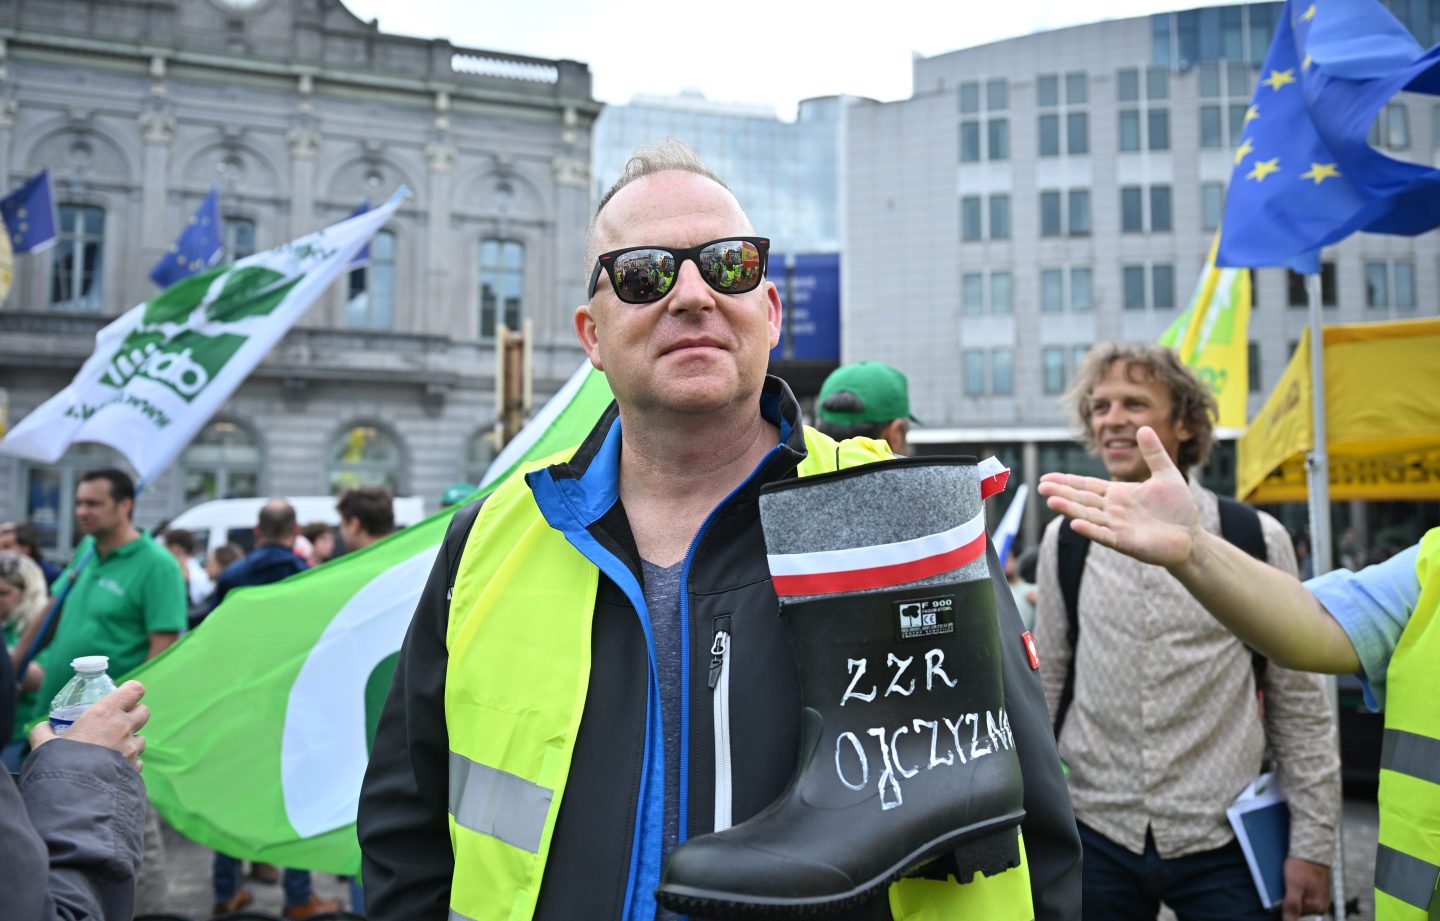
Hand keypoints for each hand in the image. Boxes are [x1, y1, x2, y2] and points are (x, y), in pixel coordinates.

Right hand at [29, 680, 149, 771]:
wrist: (74, 794)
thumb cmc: (60, 763)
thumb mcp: (45, 744)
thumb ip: (44, 732)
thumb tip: (43, 728)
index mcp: (105, 713)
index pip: (135, 690)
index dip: (131, 692)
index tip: (123, 697)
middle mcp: (123, 727)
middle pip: (144, 712)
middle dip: (134, 716)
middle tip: (116, 724)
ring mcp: (132, 749)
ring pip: (141, 739)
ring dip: (130, 742)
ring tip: (111, 751)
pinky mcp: (135, 768)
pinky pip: (137, 762)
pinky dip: (128, 764)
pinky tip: (113, 770)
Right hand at [1036, 426, 1201, 567]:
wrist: (1193, 537)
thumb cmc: (1179, 508)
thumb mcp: (1167, 474)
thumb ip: (1154, 453)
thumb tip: (1144, 427)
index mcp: (1118, 494)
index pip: (1087, 486)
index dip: (1067, 481)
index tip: (1046, 478)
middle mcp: (1113, 510)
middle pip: (1082, 500)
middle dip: (1061, 493)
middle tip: (1040, 486)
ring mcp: (1117, 526)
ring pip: (1088, 516)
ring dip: (1069, 509)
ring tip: (1051, 501)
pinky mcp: (1125, 542)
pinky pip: (1104, 535)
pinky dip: (1090, 530)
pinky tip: (1075, 523)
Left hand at [1281, 856, 1330, 920]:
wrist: (1312, 848)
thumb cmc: (1303, 864)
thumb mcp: (1294, 885)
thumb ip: (1292, 905)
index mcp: (1317, 907)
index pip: (1294, 913)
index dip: (1285, 902)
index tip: (1283, 890)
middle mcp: (1321, 904)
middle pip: (1298, 906)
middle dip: (1290, 895)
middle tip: (1289, 882)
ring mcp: (1320, 896)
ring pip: (1300, 898)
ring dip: (1293, 890)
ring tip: (1293, 877)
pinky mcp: (1318, 888)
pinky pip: (1304, 891)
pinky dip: (1298, 886)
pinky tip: (1296, 876)